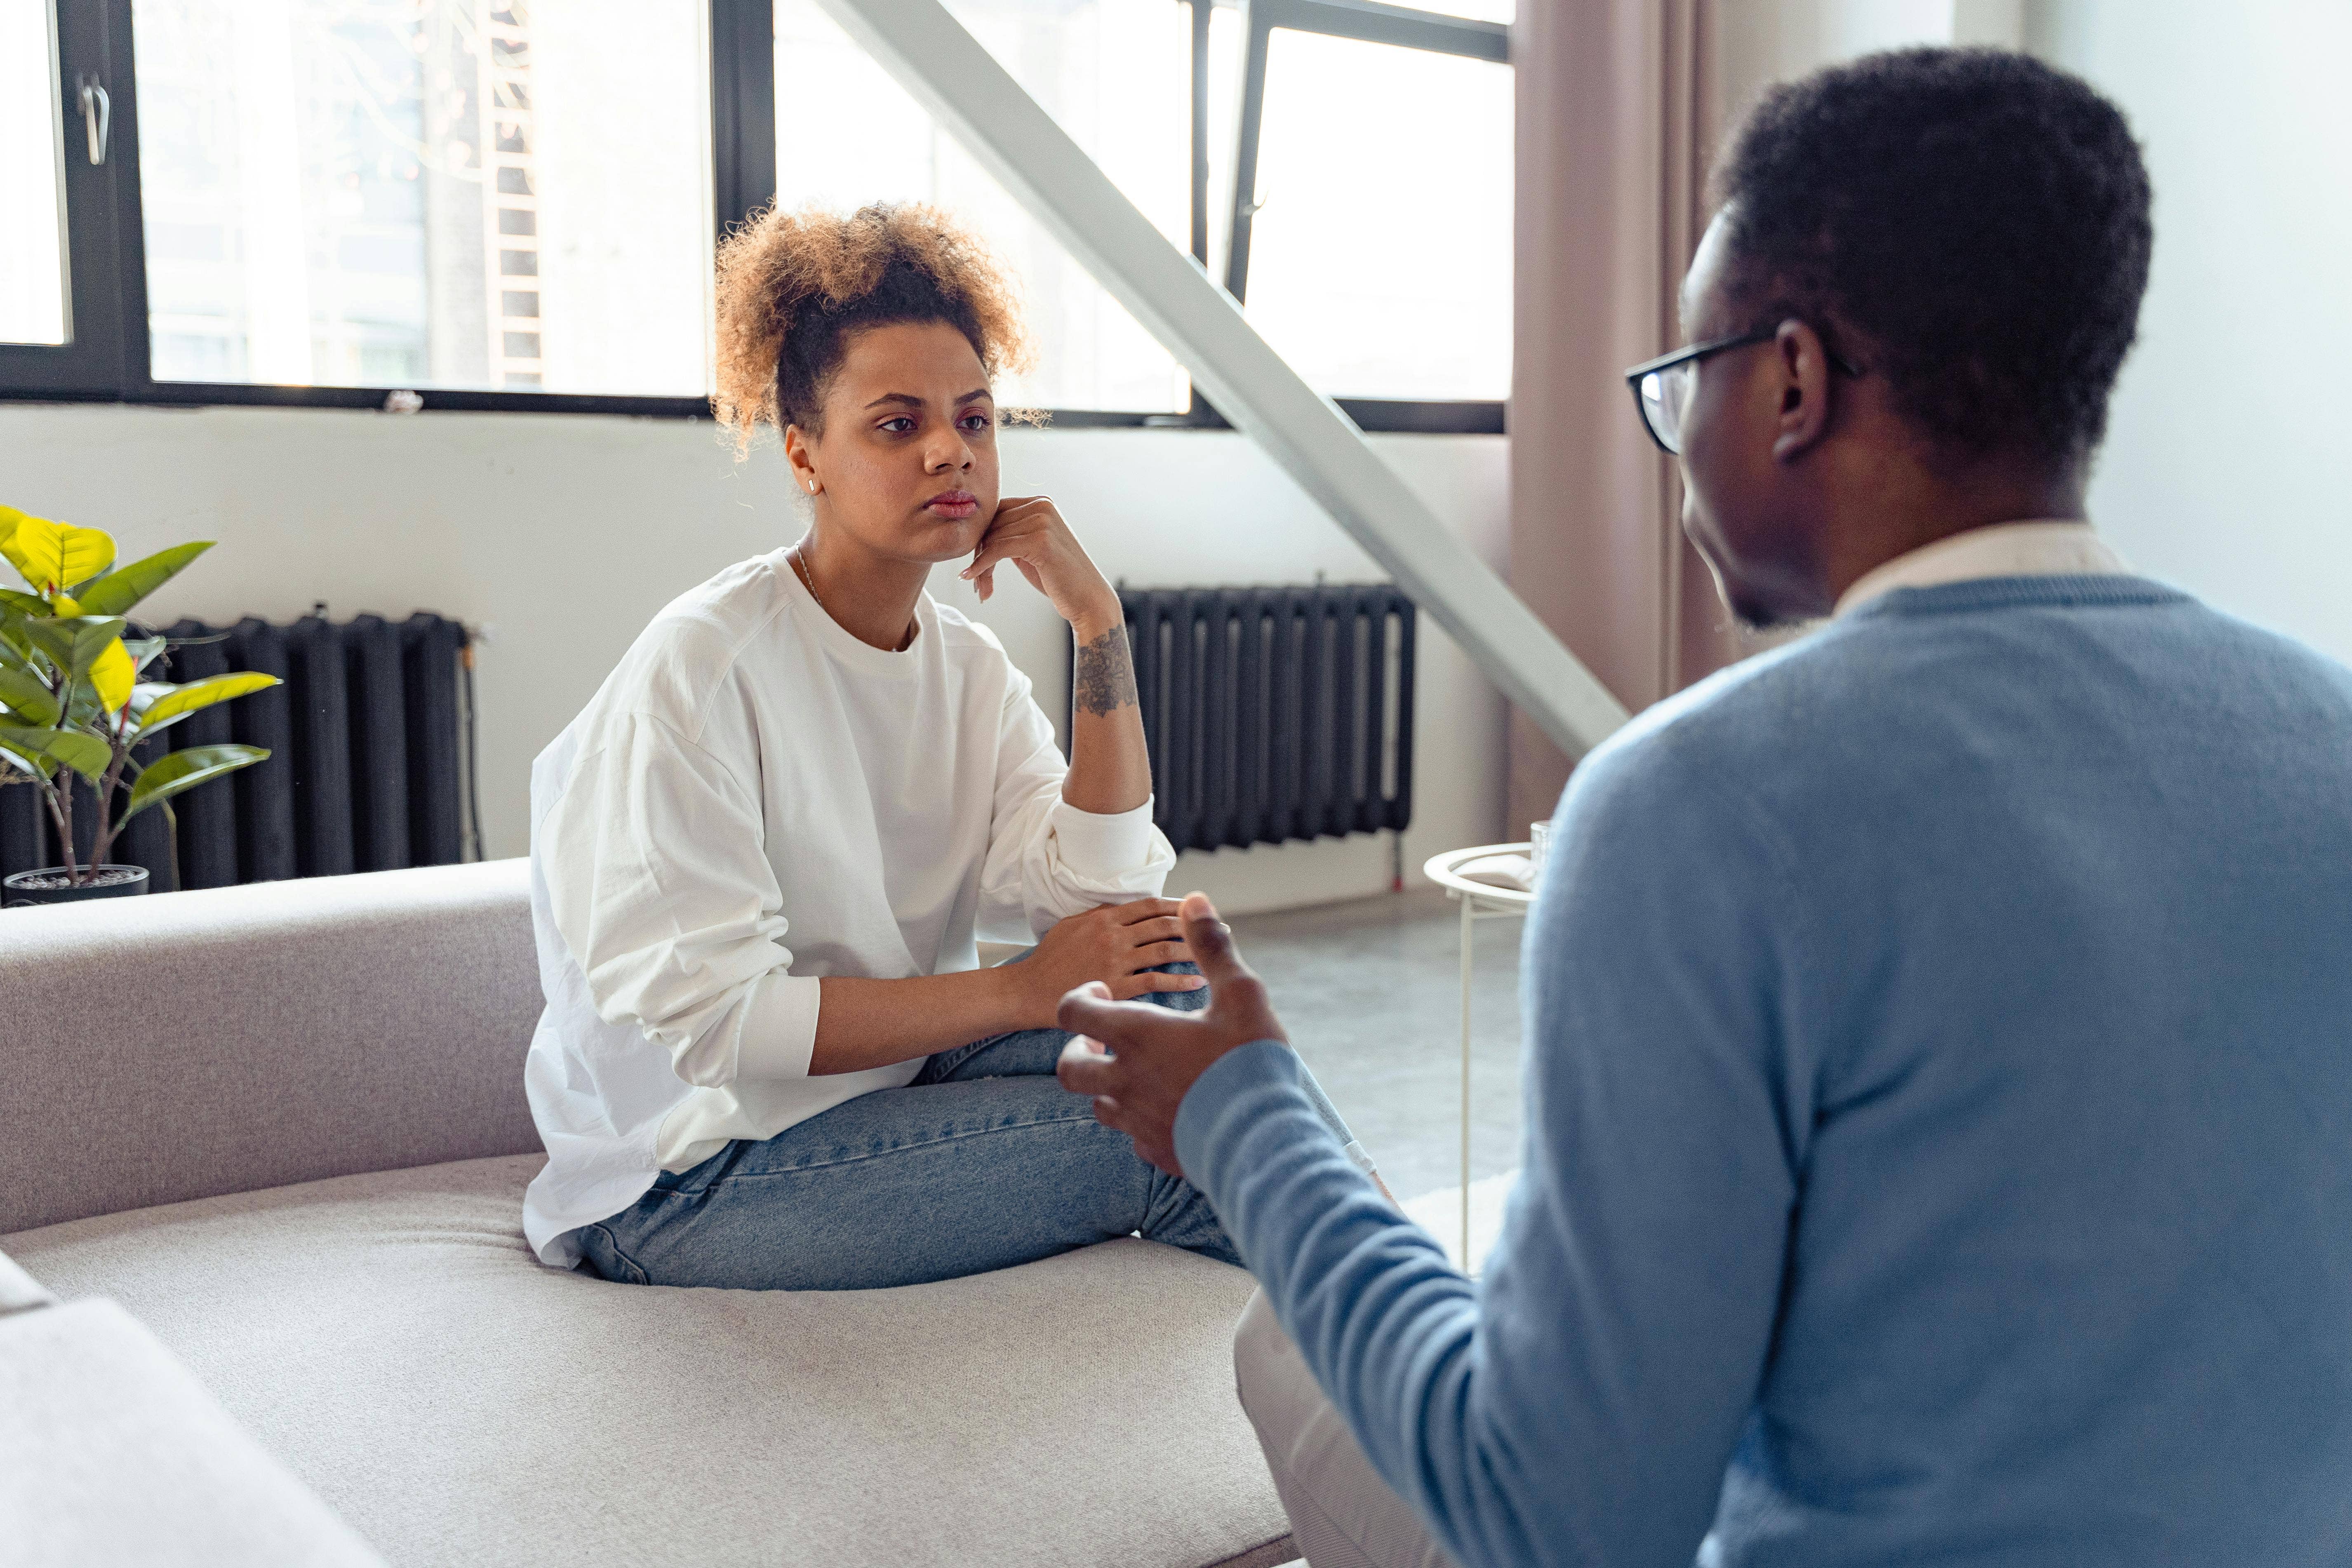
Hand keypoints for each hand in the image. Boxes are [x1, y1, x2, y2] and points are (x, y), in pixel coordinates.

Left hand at [960, 496, 1118, 633]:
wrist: (1088, 600)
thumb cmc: (1059, 578)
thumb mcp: (1031, 547)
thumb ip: (1011, 533)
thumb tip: (976, 532)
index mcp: (1041, 503)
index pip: (996, 511)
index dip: (981, 537)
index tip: (975, 563)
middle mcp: (1042, 506)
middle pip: (991, 524)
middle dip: (978, 554)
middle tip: (975, 582)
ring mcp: (1043, 521)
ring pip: (991, 539)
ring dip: (980, 566)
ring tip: (981, 588)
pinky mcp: (1040, 541)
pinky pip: (997, 550)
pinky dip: (981, 565)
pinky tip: (971, 578)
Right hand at [1018, 897, 1204, 1025]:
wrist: (1027, 990)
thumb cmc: (1050, 959)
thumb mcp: (1073, 925)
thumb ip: (1102, 916)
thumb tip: (1129, 910)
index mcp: (1105, 916)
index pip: (1151, 905)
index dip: (1181, 905)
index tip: (1201, 908)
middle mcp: (1113, 935)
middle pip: (1164, 925)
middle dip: (1197, 926)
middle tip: (1224, 930)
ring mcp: (1115, 961)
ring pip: (1165, 950)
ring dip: (1196, 951)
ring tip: (1216, 956)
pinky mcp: (1115, 988)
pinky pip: (1155, 981)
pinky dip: (1180, 980)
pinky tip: (1198, 982)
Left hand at [1055, 892, 1285, 1176]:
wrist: (1266, 1141)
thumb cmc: (1250, 1061)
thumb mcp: (1240, 993)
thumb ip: (1211, 947)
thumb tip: (1195, 901)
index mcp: (1137, 1037)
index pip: (1074, 1012)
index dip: (1080, 997)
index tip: (1103, 992)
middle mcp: (1125, 1081)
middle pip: (1070, 1068)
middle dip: (1078, 1049)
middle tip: (1103, 1039)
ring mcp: (1137, 1122)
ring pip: (1098, 1104)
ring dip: (1108, 1086)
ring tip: (1137, 1073)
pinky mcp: (1156, 1152)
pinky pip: (1132, 1136)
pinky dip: (1140, 1121)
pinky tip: (1167, 1110)